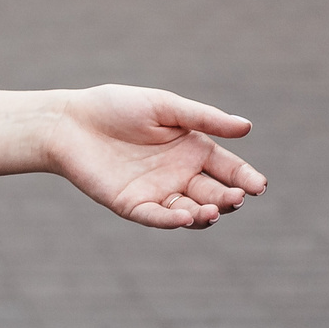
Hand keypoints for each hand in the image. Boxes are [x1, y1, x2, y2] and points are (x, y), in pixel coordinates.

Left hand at [41, 85, 264, 228]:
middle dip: (229, 198)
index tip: (259, 185)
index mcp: (192, 149)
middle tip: (237, 197)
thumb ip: (203, 117)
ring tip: (212, 210)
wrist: (69, 122)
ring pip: (191, 212)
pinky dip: (172, 220)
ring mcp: (158, 192)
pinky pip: (158, 218)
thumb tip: (247, 127)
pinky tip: (183, 217)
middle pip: (215, 194)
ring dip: (205, 215)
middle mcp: (180, 175)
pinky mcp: (133, 206)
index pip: (229, 169)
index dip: (246, 178)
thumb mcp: (164, 106)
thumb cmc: (117, 107)